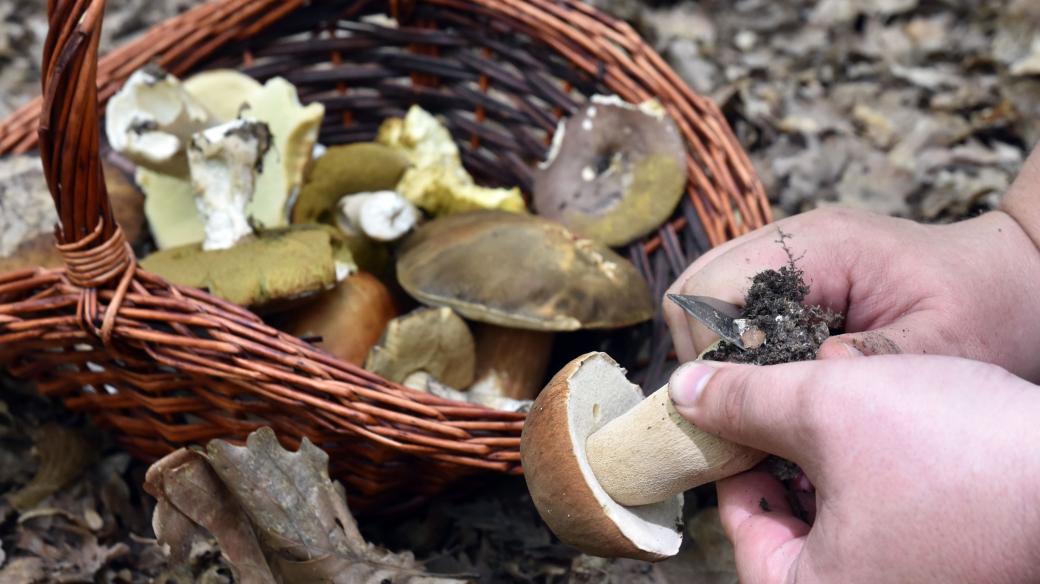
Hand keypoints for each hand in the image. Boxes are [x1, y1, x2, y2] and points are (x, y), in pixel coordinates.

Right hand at [663, 207, 1039, 381]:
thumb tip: (805, 375)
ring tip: (751, 398)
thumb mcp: (943, 347)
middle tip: (734, 407)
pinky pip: (734, 307)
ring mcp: (788, 255)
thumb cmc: (987, 309)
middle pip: (693, 288)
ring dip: (713, 351)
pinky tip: (770, 381)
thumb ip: (873, 361)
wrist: (1013, 279)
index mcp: (820, 245)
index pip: (713, 287)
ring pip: (704, 296)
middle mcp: (792, 240)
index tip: (734, 403)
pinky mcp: (792, 277)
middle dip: (699, 353)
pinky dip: (736, 347)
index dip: (708, 350)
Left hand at [669, 356, 1039, 583]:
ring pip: (838, 528)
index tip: (733, 412)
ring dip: (829, 470)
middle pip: (788, 531)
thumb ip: (743, 400)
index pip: (740, 528)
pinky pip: (887, 532)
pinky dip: (873, 486)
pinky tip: (886, 441)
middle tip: (784, 408)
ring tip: (839, 416)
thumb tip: (684, 390)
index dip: (731, 458)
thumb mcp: (828, 405)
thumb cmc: (959, 452)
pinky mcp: (952, 572)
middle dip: (781, 462)